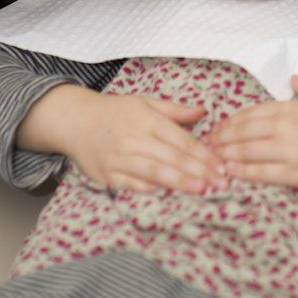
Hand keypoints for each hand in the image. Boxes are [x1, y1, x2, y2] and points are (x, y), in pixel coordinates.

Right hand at [62, 92, 224, 193]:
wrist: (75, 122)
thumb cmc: (115, 111)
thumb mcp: (145, 102)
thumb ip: (175, 110)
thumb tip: (203, 112)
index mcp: (147, 119)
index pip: (181, 139)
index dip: (203, 154)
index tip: (221, 165)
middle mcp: (134, 139)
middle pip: (171, 158)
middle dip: (198, 171)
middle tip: (220, 182)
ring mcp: (119, 159)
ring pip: (154, 173)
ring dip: (180, 182)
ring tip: (201, 190)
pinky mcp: (107, 176)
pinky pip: (133, 186)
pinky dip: (152, 190)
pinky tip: (170, 196)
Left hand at [204, 76, 297, 193]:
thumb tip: (293, 78)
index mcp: (291, 108)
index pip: (252, 112)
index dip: (232, 119)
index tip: (219, 125)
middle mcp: (284, 127)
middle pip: (243, 131)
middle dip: (222, 136)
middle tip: (206, 143)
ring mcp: (286, 151)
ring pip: (246, 151)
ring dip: (225, 153)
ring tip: (211, 157)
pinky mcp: (292, 174)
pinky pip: (260, 172)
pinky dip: (241, 171)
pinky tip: (229, 172)